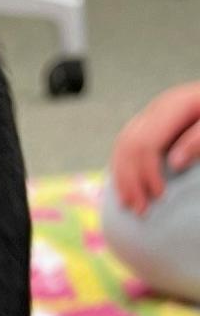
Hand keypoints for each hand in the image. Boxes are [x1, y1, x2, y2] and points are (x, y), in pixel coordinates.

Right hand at [110, 81, 199, 215]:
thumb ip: (198, 141)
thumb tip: (174, 163)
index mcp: (174, 106)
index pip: (147, 142)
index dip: (148, 172)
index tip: (160, 196)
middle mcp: (157, 109)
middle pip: (129, 146)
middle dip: (131, 180)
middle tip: (141, 210)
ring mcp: (150, 116)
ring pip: (122, 147)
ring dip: (123, 179)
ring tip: (129, 205)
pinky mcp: (147, 126)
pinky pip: (125, 148)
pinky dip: (123, 171)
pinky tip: (128, 191)